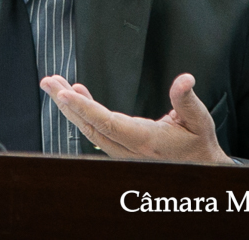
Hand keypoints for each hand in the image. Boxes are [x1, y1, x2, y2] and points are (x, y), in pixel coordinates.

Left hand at [40, 73, 233, 163]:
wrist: (200, 169)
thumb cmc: (198, 144)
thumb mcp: (198, 120)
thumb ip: (186, 99)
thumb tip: (185, 79)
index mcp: (145, 140)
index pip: (107, 122)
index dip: (84, 107)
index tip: (65, 92)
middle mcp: (129, 148)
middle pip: (90, 125)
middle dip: (66, 102)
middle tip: (48, 81)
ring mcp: (122, 150)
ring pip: (89, 128)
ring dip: (70, 106)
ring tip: (54, 84)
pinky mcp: (121, 147)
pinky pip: (96, 130)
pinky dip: (83, 111)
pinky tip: (75, 95)